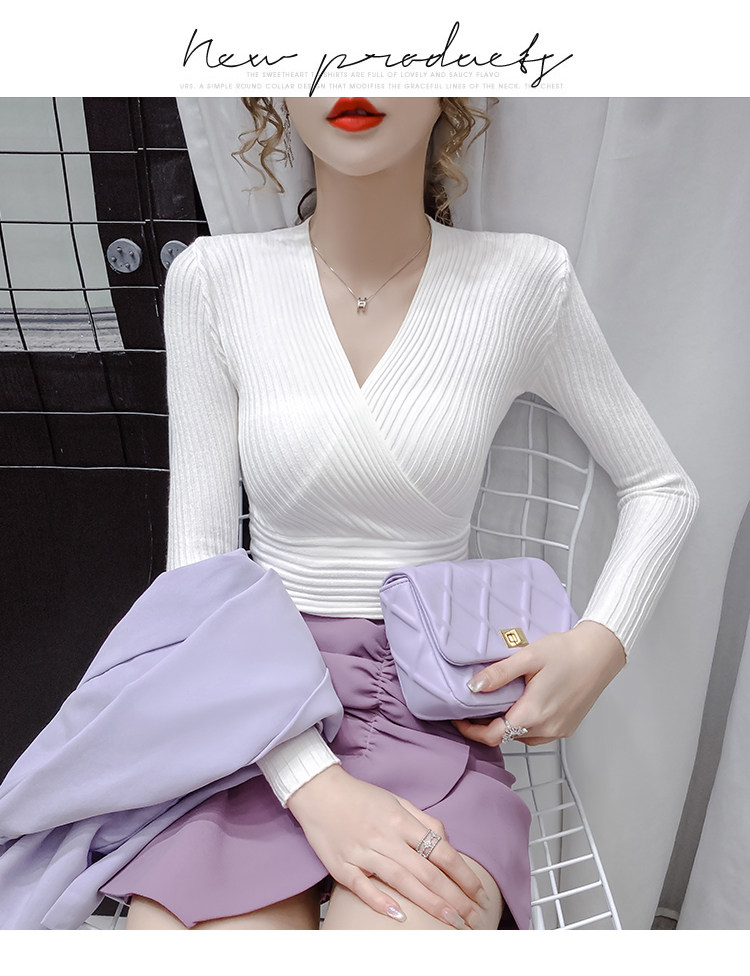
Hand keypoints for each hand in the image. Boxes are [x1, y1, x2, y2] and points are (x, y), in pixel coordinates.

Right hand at [286, 764, 489, 927]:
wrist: (317, 791)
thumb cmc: (360, 797)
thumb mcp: (396, 800)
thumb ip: (423, 821)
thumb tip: (445, 841)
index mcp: (400, 819)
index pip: (441, 850)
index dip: (463, 874)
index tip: (478, 893)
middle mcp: (385, 836)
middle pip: (426, 871)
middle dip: (454, 897)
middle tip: (472, 918)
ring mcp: (362, 851)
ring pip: (402, 881)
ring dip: (430, 903)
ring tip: (451, 920)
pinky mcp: (341, 865)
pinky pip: (363, 886)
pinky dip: (381, 901)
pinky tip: (400, 915)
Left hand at [452, 620, 625, 746]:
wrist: (600, 653)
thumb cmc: (567, 652)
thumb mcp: (528, 657)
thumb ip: (499, 674)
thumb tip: (473, 687)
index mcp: (534, 714)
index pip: (493, 736)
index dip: (472, 730)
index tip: (460, 718)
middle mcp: (547, 729)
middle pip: (506, 736)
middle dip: (488, 725)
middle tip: (476, 706)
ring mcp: (559, 730)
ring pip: (522, 736)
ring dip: (508, 724)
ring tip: (500, 701)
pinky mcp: (567, 727)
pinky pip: (538, 733)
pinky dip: (526, 723)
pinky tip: (524, 703)